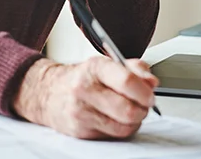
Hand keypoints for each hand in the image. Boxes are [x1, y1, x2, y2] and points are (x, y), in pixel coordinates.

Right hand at [13, 57, 158, 139]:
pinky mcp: (80, 131)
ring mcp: (81, 112)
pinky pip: (113, 136)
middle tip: (144, 106)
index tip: (150, 96)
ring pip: (123, 127)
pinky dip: (119, 129)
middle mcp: (84, 89)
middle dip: (142, 110)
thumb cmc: (82, 78)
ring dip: (133, 122)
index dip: (145, 92)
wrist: (48, 93)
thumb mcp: (106, 65)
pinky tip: (114, 119)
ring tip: (129, 112)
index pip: (127, 81)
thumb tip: (152, 82)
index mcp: (95, 68)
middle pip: (128, 110)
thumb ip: (134, 69)